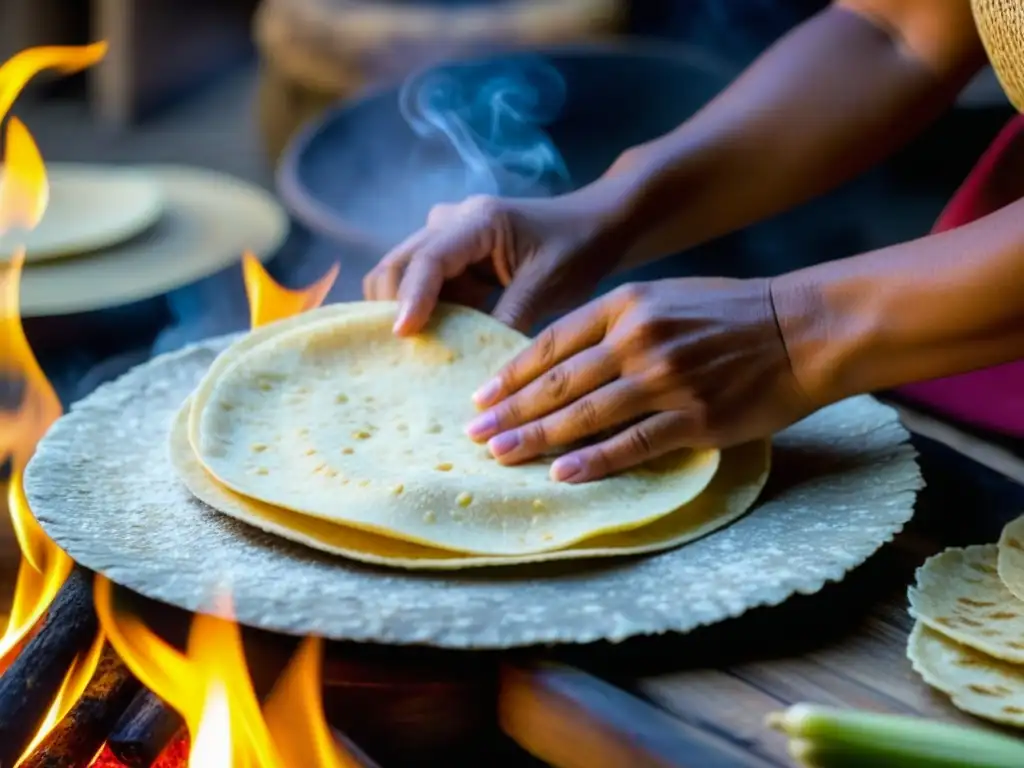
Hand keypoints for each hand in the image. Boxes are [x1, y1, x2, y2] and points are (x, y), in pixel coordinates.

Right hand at [362, 188, 629, 334]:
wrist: (596, 227)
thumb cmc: (578, 248)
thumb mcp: (547, 285)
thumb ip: (509, 319)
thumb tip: (476, 369)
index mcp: (478, 221)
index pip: (429, 258)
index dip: (411, 297)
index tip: (402, 334)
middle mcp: (451, 223)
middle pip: (398, 263)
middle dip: (391, 306)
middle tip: (397, 353)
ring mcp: (446, 240)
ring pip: (401, 276)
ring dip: (402, 312)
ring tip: (410, 352)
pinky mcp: (451, 262)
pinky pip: (421, 289)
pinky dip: (421, 315)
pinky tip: (429, 345)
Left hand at [463, 277, 819, 482]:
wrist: (799, 329)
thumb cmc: (728, 313)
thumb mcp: (664, 296)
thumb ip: (613, 322)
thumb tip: (561, 360)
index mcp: (626, 304)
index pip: (552, 343)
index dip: (511, 373)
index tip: (481, 397)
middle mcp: (639, 339)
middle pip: (558, 382)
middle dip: (511, 412)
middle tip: (473, 435)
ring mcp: (666, 380)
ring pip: (585, 415)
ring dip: (537, 439)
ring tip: (499, 456)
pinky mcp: (693, 418)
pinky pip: (631, 444)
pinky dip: (593, 461)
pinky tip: (560, 474)